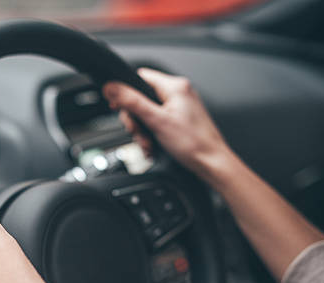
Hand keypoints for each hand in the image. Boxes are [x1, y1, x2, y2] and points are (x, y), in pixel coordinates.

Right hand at [103, 68, 231, 179]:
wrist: (211, 163)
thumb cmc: (193, 143)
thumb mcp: (156, 121)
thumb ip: (132, 102)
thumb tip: (112, 87)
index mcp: (175, 86)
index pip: (139, 78)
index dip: (125, 93)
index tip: (118, 108)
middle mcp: (178, 92)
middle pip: (141, 98)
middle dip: (136, 120)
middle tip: (138, 133)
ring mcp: (180, 106)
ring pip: (147, 112)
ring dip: (143, 130)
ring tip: (148, 144)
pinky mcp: (180, 119)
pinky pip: (157, 121)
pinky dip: (152, 134)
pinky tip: (153, 146)